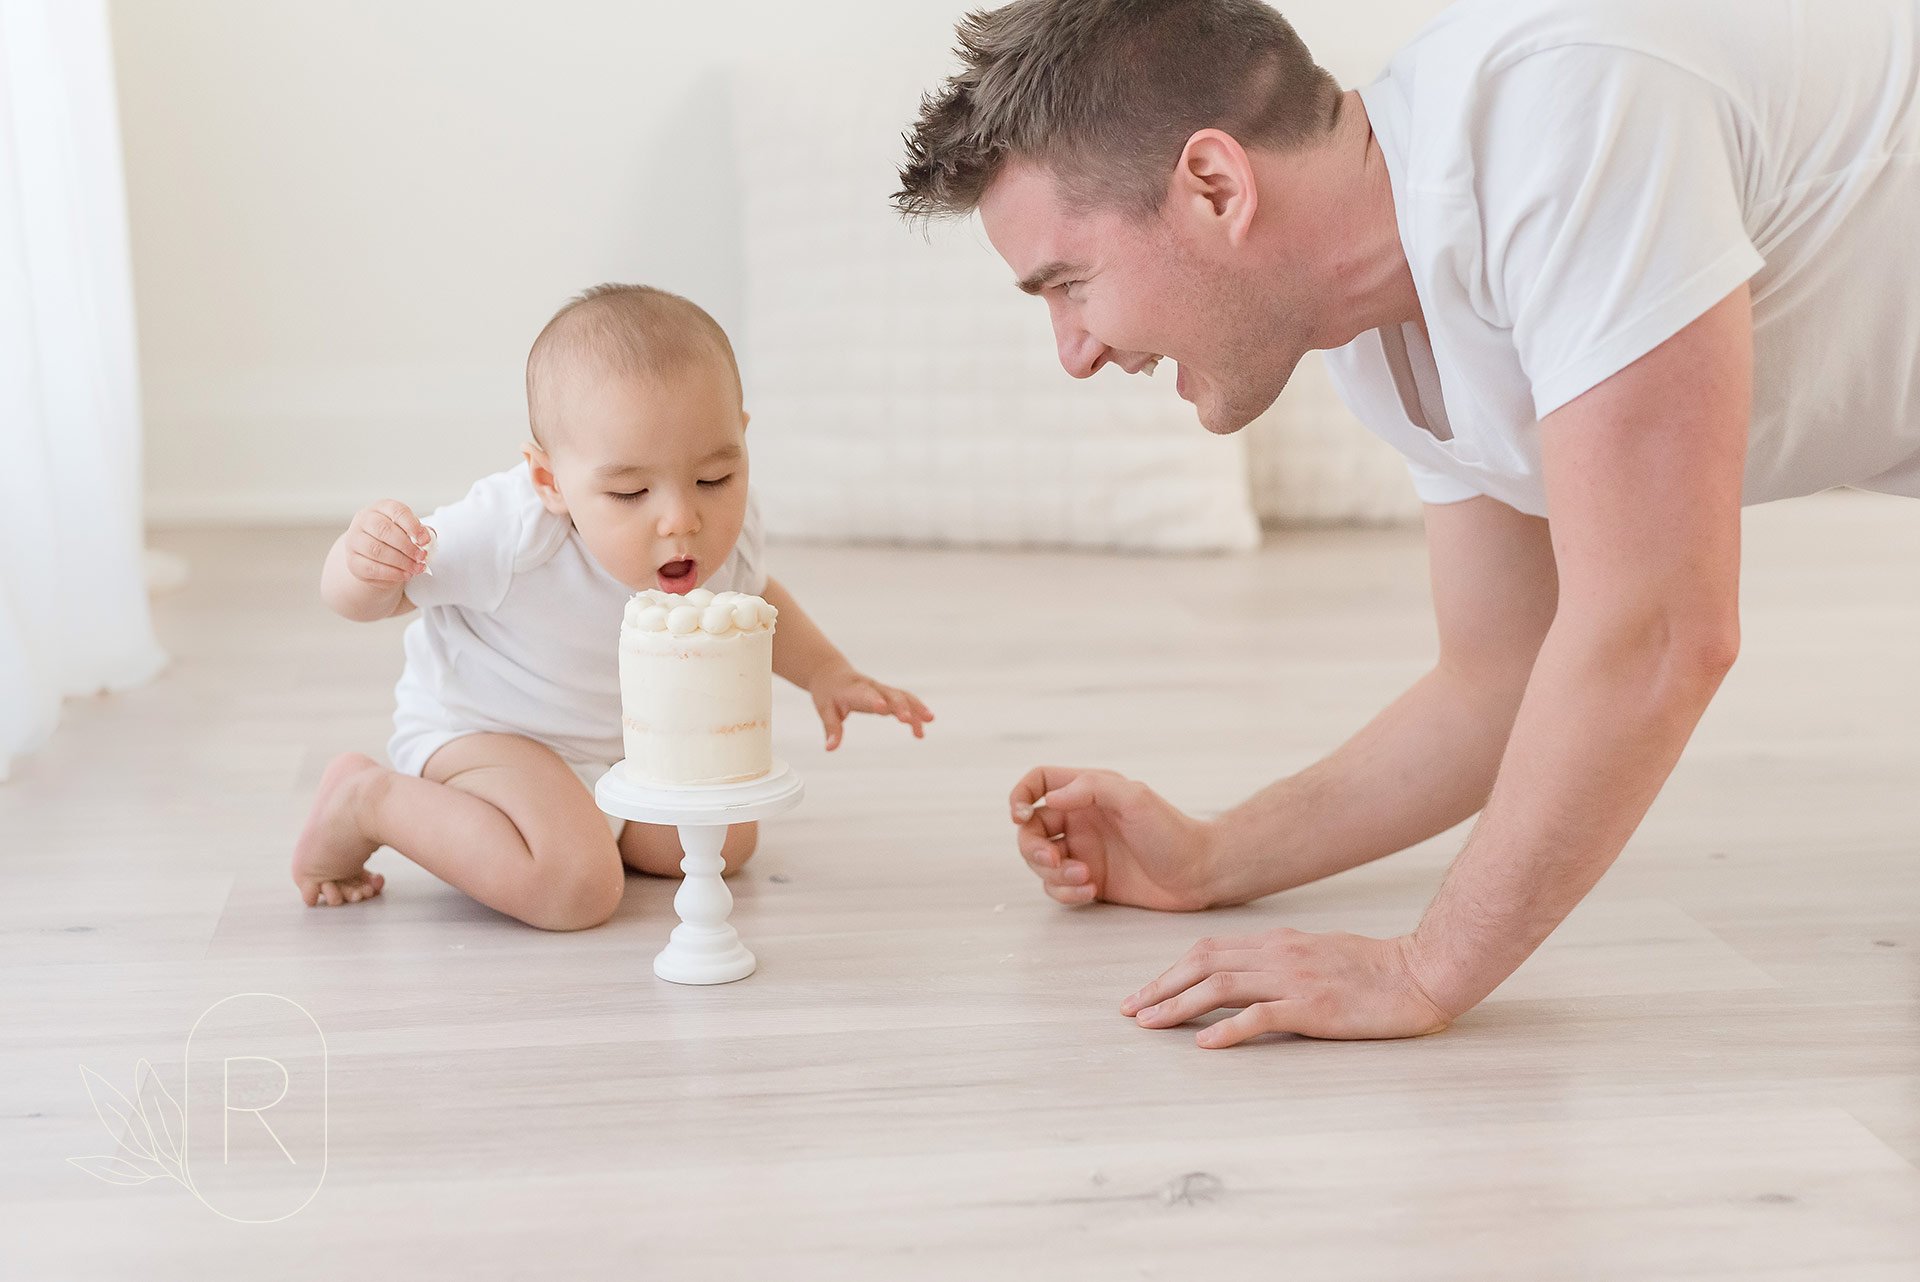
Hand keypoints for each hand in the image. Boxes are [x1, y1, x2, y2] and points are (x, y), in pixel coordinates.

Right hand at [345, 500, 430, 585]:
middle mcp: (364, 520)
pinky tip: (405, 575)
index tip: (425, 540)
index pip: (396, 510)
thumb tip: (428, 539)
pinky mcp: (353, 561)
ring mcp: (354, 540)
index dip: (413, 525)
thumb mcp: (410, 531)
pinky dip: (392, 573)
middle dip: (406, 545)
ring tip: (416, 568)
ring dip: (401, 561)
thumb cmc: (396, 539)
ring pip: (376, 550)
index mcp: (381, 508)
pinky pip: (371, 568)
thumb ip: (421, 533)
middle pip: (383, 529)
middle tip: (422, 556)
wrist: (375, 556)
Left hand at [810, 664, 933, 750]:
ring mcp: (882, 690)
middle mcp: (872, 687)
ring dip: (916, 707)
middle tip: (907, 720)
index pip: (867, 695)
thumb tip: (829, 749)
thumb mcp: (825, 710)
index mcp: (854, 690)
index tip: (883, 709)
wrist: (832, 673)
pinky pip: (906, 701)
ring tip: (930, 720)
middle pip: (890, 694)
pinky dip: (915, 713)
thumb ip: (831, 729)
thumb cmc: (828, 693)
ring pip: (903, 695)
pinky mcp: (888, 694)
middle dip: (901, 706)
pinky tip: (921, 731)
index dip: (875, 700)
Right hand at [1009, 767, 1218, 911]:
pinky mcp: (1090, 881)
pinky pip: (1058, 887)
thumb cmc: (1172, 831)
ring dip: (1052, 874)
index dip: (1020, 795)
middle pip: (1030, 829)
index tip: (1020, 815)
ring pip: (1040, 862)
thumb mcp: (1134, 798)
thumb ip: (1090, 788)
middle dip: (1032, 848)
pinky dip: (1066, 892)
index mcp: (1088, 792)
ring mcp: (1084, 851)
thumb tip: (1050, 798)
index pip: (1040, 782)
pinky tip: (1090, 891)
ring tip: (1084, 878)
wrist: (1200, 873)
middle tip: (1053, 861)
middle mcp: (1081, 820)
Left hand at [1123, 928, 1452, 1046]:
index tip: (1144, 992)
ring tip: (1150, 1024)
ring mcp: (1294, 980)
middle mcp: (1278, 954)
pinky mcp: (1313, 1008)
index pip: (1208, 951)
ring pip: (1221, 987)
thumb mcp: (1316, 953)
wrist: (1420, 973)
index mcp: (1277, 942)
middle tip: (1130, 1010)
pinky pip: (1261, 1016)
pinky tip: (1205, 1044)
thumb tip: (1242, 974)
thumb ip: (1278, 960)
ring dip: (1179, 1006)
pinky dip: (1228, 1030)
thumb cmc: (1373, 968)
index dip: (1171, 971)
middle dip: (1160, 987)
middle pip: (1203, 964)